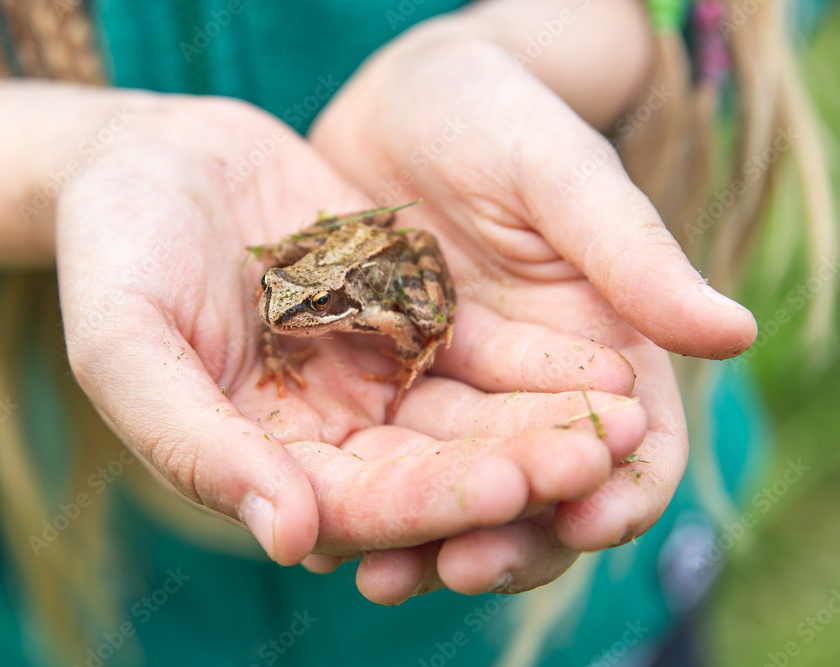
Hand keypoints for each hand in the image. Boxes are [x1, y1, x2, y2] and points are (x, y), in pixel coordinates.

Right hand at [54, 96, 648, 569]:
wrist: (147, 157)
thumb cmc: (111, 251)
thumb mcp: (123, 344)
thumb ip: (193, 444)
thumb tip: (289, 541)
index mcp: (263, 461)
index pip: (359, 505)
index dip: (432, 502)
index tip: (508, 489)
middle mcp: (328, 433)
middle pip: (433, 467)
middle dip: (513, 467)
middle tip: (593, 456)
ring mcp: (372, 374)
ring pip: (470, 414)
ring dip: (543, 421)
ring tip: (622, 416)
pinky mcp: (407, 314)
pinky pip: (480, 345)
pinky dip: (537, 358)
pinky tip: (601, 361)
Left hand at [306, 24, 755, 600]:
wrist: (404, 99)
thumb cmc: (500, 114)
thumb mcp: (561, 174)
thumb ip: (632, 253)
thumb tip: (735, 334)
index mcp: (602, 345)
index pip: (632, 445)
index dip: (618, 490)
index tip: (584, 522)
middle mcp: (529, 385)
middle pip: (536, 488)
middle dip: (507, 535)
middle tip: (456, 568)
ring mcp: (452, 390)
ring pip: (452, 486)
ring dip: (423, 535)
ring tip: (377, 571)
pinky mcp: (381, 382)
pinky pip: (373, 452)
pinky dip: (356, 489)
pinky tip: (318, 516)